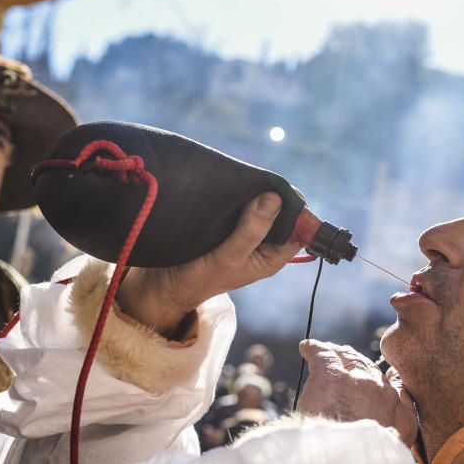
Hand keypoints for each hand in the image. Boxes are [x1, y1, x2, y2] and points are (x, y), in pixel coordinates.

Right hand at [116, 192, 299, 334]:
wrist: (164, 283)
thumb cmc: (198, 278)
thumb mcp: (228, 257)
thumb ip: (252, 231)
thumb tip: (273, 199)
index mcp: (272, 257)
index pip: (299, 228)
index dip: (294, 208)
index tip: (278, 189)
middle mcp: (263, 243)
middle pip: (280, 212)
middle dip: (272, 196)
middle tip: (255, 181)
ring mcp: (245, 232)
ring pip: (260, 204)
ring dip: (253, 192)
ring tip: (241, 180)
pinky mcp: (227, 222)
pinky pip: (240, 203)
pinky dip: (237, 194)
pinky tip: (229, 184)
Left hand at [297, 339, 417, 445]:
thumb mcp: (386, 459)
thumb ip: (387, 442)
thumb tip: (377, 437)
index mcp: (403, 420)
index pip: (400, 391)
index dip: (389, 383)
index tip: (387, 378)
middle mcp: (385, 396)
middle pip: (371, 372)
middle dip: (359, 368)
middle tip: (346, 364)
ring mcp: (360, 382)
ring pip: (349, 360)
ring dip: (339, 357)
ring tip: (328, 353)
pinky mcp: (332, 375)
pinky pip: (324, 355)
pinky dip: (314, 350)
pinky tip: (307, 349)